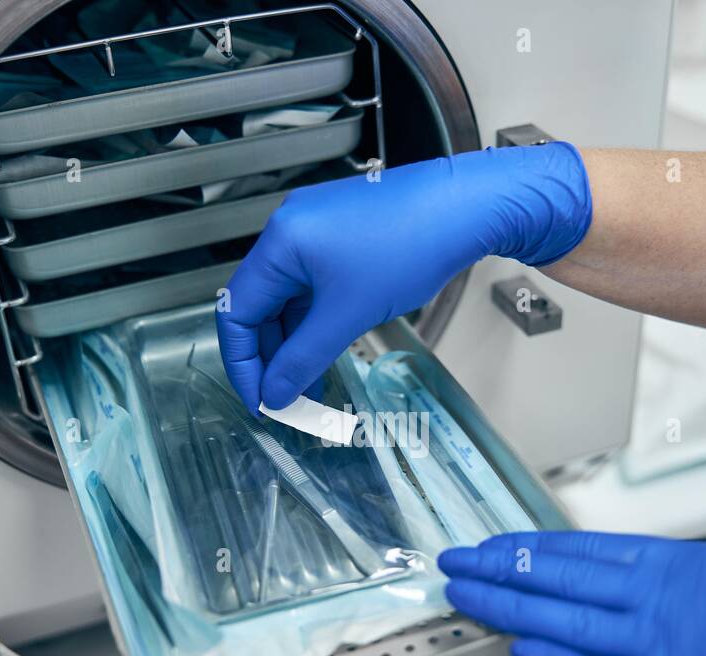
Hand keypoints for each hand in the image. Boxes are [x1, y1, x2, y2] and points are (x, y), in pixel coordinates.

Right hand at [216, 143, 591, 412]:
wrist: (468, 208)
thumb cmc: (413, 241)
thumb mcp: (349, 314)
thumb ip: (304, 358)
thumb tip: (275, 392)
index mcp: (280, 240)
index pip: (237, 312)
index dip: (243, 363)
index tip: (258, 399)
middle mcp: (289, 229)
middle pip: (258, 305)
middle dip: (268, 355)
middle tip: (283, 396)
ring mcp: (314, 230)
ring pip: (286, 298)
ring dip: (292, 341)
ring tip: (305, 380)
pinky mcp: (339, 236)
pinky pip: (310, 286)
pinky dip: (312, 320)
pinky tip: (323, 347)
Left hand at [439, 531, 705, 655]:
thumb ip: (677, 585)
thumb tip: (631, 589)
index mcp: (680, 563)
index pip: (582, 551)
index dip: (529, 550)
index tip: (493, 547)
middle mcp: (663, 595)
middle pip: (561, 578)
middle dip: (501, 571)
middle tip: (456, 565)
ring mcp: (664, 643)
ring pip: (567, 619)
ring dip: (510, 607)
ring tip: (467, 599)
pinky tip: (519, 649)